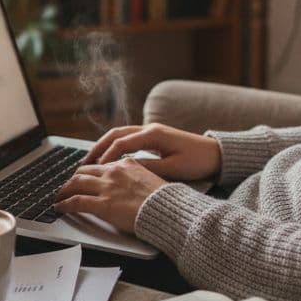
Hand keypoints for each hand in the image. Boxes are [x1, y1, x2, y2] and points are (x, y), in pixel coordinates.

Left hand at [54, 159, 166, 233]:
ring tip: (58, 196)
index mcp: (126, 164)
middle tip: (66, 187)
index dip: (88, 173)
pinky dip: (65, 203)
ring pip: (76, 183)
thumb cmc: (163, 200)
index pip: (100, 166)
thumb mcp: (149, 179)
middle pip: (83, 171)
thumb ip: (134, 178)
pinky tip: (60, 207)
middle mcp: (114, 171)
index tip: (82, 178)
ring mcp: (107, 187)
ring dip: (64, 190)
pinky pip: (76, 201)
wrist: (168, 210)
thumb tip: (127, 185)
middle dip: (72, 179)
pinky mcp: (103, 204)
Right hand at [82, 123, 220, 181]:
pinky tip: (108, 158)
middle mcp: (150, 129)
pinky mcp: (154, 137)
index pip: (121, 143)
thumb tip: (125, 172)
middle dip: (98, 147)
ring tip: (91, 160)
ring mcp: (151, 131)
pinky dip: (114, 146)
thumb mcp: (173, 169)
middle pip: (116, 134)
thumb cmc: (198, 162)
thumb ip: (148, 169)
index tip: (95, 170)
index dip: (106, 157)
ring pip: (120, 134)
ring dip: (104, 145)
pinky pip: (128, 138)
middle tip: (83, 163)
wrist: (217, 154)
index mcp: (154, 135)